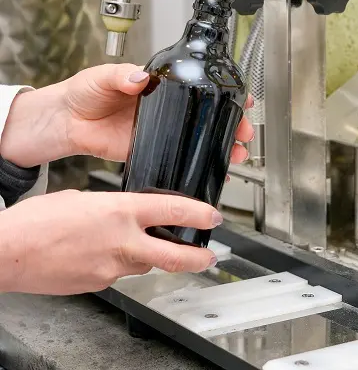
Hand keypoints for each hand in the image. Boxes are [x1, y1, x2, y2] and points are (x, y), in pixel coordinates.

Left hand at [0, 64, 253, 167]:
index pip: (194, 84)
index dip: (219, 89)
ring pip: (194, 136)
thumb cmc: (82, 92)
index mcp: (155, 84)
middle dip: (228, 122)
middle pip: (203, 113)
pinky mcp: (145, 148)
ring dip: (217, 144)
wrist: (64, 120)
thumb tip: (138, 76)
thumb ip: (120, 75)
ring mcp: (156, 129)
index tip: (239, 95)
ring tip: (238, 153)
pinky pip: (173, 155)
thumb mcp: (102, 76)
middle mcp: (161, 107)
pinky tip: (208, 167)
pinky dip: (191, 162)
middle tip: (245, 130)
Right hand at [0, 190, 221, 294]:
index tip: (213, 216)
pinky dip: (121, 264)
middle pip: (175, 255)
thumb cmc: (38, 221)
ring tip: (146, 247)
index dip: (199, 214)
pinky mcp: (99, 284)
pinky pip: (119, 274)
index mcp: (120, 211)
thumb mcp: (83, 197)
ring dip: (151, 257)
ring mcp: (111, 268)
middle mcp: (122, 241)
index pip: (173, 211)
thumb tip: (123, 214)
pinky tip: (104, 254)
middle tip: (210, 256)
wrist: (10, 252)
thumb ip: (112, 207)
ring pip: (145, 265)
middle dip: (198, 257)